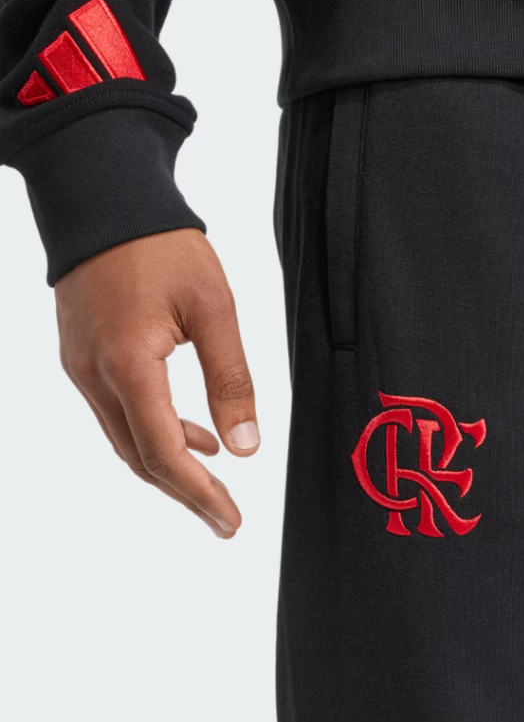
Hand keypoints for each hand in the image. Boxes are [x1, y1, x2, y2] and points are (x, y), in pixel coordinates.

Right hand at [55, 228, 258, 538]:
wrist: (105, 200)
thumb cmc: (162, 245)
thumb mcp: (214, 307)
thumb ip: (231, 378)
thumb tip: (245, 446)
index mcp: (128, 365)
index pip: (162, 452)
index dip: (199, 493)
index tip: (231, 521)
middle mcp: (93, 375)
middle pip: (139, 457)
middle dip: (185, 491)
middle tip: (226, 518)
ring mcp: (81, 367)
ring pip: (125, 438)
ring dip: (169, 463)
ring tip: (217, 475)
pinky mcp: (81, 355)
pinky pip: (117, 412)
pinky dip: (153, 431)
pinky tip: (191, 430)